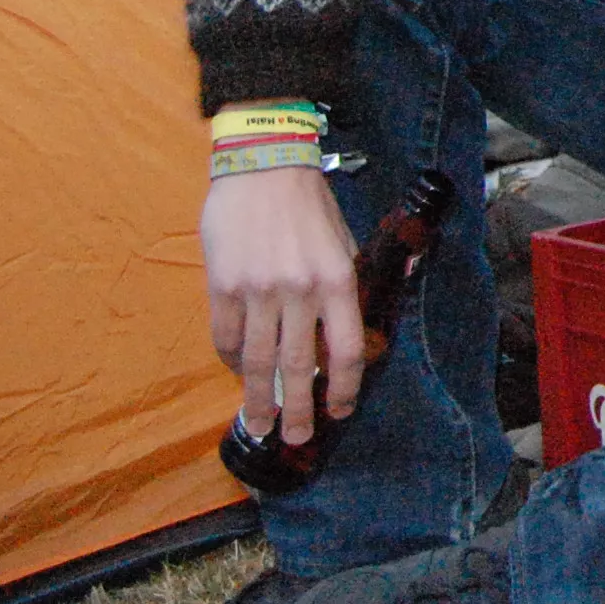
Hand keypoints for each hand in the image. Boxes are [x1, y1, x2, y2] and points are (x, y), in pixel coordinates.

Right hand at [202, 163, 362, 445]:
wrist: (263, 165)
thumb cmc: (309, 205)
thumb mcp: (347, 239)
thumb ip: (355, 281)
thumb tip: (381, 307)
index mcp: (338, 280)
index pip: (344, 350)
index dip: (343, 388)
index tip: (338, 411)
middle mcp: (300, 290)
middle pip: (298, 366)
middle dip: (297, 410)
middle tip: (296, 438)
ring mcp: (258, 291)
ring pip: (258, 361)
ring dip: (258, 399)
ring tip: (259, 424)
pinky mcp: (223, 286)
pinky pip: (227, 338)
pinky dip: (233, 361)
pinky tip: (239, 372)